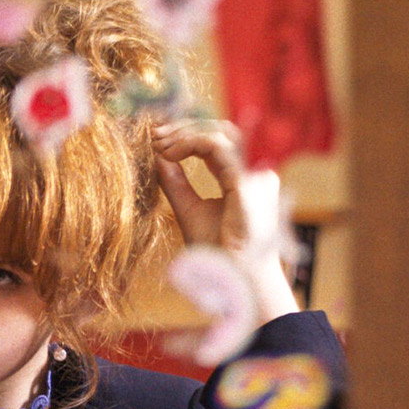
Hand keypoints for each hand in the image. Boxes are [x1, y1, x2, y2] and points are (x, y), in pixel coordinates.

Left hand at [152, 119, 298, 323]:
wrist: (233, 279)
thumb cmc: (216, 253)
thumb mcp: (188, 211)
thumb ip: (176, 184)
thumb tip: (158, 157)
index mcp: (243, 180)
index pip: (218, 144)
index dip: (187, 137)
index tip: (156, 140)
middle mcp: (255, 173)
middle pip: (221, 131)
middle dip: (184, 129)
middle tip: (153, 135)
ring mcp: (255, 174)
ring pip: (220, 133)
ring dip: (184, 134)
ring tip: (158, 144)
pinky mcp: (247, 181)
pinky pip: (217, 147)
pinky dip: (190, 144)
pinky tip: (169, 153)